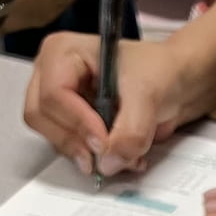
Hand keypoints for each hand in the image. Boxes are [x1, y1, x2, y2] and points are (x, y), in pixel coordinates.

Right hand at [23, 31, 188, 178]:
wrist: (173, 84)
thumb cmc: (158, 71)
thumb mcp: (148, 95)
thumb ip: (130, 130)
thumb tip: (108, 163)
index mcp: (63, 52)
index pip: (53, 93)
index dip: (77, 122)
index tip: (104, 142)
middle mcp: (51, 74)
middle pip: (41, 117)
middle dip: (74, 141)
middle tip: (105, 156)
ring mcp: (58, 100)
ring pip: (51, 136)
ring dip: (85, 153)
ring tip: (121, 155)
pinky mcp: (69, 122)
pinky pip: (68, 147)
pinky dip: (91, 158)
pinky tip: (117, 155)